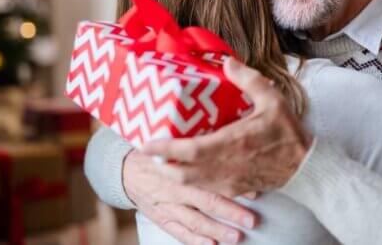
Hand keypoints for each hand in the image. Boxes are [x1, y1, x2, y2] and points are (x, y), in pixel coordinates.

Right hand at [122, 149, 256, 244]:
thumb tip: (236, 150)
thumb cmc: (161, 155)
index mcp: (182, 167)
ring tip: (236, 237)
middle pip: (206, 201)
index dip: (233, 185)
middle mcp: (176, 188)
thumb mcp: (177, 146)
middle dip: (230, 212)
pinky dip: (195, 240)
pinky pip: (179, 232)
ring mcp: (168, 206)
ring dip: (216, 230)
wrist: (126, 171)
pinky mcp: (162, 218)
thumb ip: (203, 150)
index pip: (210, 177)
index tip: (255, 191)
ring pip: (195, 220)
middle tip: (251, 220)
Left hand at [141, 58, 312, 196]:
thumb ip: (248, 79)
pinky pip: (205, 188)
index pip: (188, 151)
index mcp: (232, 143)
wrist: (305, 166)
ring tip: (163, 159)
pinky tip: (188, 169)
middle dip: (161, 163)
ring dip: (173, 173)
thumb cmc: (288, 133)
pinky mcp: (234, 188)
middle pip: (181, 172)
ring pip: (190, 183)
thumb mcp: (272, 99)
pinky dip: (191, 180)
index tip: (145, 142)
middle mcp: (226, 165)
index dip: (163, 149)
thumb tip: (227, 61)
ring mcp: (229, 180)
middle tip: (148, 150)